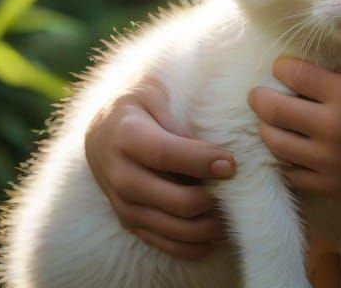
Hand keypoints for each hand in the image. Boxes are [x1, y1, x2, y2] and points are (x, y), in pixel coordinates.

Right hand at [84, 75, 235, 259]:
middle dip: (209, 198)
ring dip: (205, 226)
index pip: (165, 154)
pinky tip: (215, 236)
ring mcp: (122, 204)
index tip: (231, 163)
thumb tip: (211, 146)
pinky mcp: (129, 223)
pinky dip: (191, 246)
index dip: (200, 161)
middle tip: (237, 188)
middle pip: (171, 199)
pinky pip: (161, 243)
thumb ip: (180, 115)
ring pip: (169, 227)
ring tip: (233, 213)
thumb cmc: (140, 106)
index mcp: (125, 135)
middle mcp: (119, 175)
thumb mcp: (156, 93)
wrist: (103, 132)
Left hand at [248, 58, 340, 204]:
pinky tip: (289, 150)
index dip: (282, 67)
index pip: (295, 75)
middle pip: (274, 111)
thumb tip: (313, 74)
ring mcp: (329, 161)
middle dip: (260, 97)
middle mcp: (332, 128)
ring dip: (267, 129)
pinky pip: (293, 174)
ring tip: (271, 122)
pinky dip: (285, 160)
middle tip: (257, 94)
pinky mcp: (331, 186)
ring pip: (276, 144)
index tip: (281, 66)